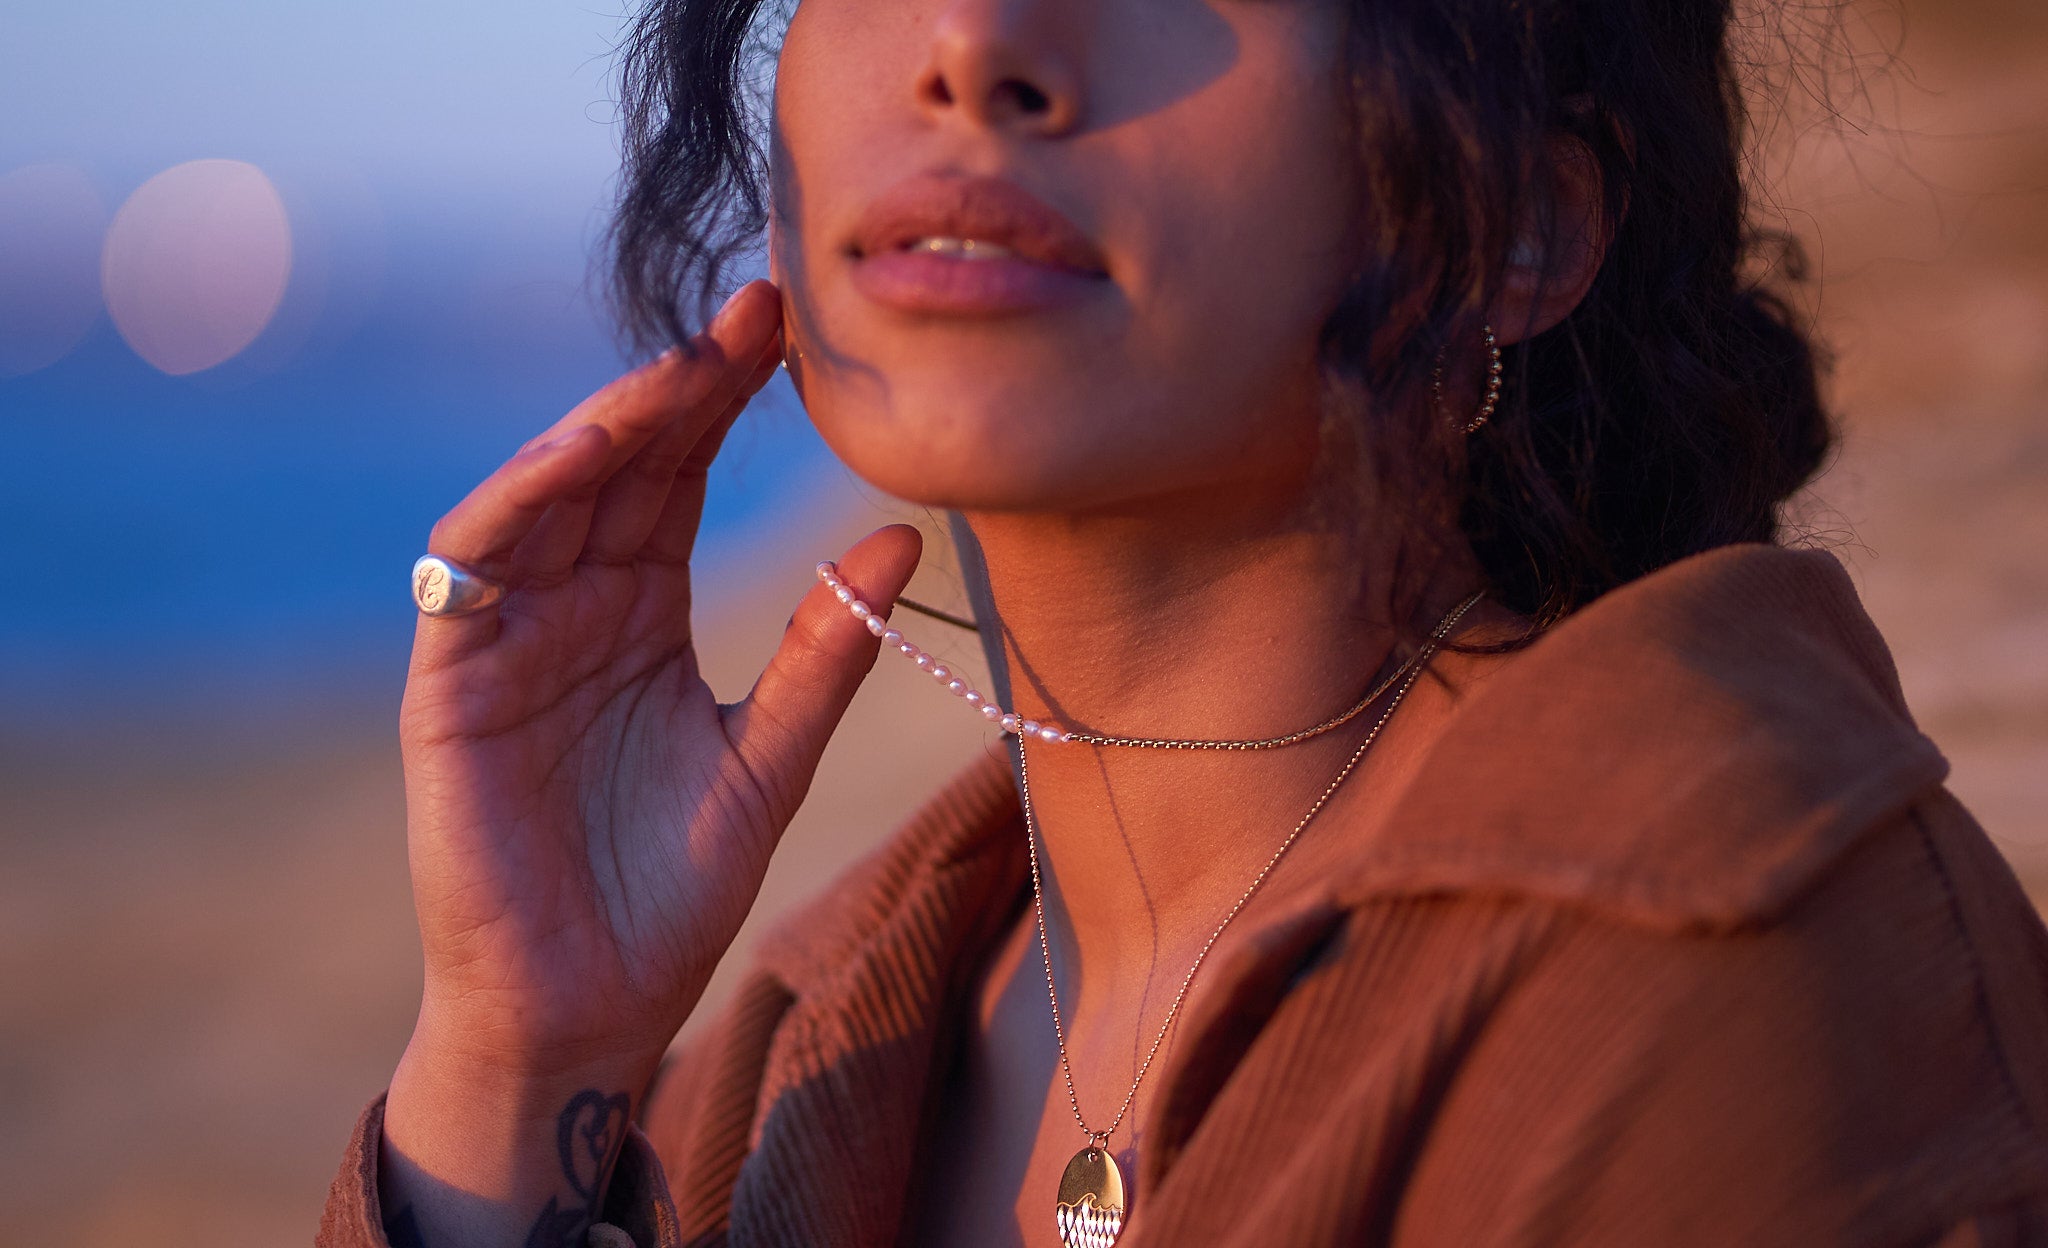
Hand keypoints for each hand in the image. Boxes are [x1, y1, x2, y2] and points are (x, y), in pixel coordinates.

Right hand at [379, 281, 921, 1241]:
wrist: (588, 1008)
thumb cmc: (669, 892)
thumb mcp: (771, 757)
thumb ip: (828, 652)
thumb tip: (903, 538)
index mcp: (643, 614)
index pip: (682, 478)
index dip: (726, 402)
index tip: (790, 330)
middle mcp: (572, 607)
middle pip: (621, 468)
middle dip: (681, 388)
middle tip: (757, 311)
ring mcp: (506, 640)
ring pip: (544, 498)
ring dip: (606, 427)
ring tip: (681, 370)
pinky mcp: (449, 685)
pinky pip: (470, 573)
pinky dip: (517, 506)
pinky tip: (581, 457)